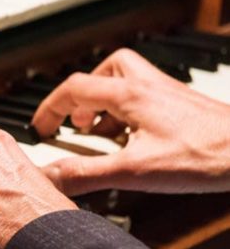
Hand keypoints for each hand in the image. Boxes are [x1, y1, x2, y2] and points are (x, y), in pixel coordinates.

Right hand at [32, 49, 229, 194]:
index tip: (42, 128)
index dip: (50, 108)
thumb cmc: (206, 155)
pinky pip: (148, 97)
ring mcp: (169, 94)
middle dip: (82, 94)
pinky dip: (132, 111)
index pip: (74, 88)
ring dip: (108, 100)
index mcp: (130, 95)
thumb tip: (49, 177)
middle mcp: (149, 87)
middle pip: (104, 71)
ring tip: (104, 130)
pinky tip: (137, 138)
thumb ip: (86, 174)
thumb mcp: (134, 171)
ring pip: (128, 79)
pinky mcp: (185, 106)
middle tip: (76, 121)